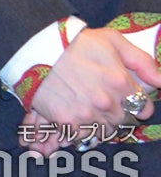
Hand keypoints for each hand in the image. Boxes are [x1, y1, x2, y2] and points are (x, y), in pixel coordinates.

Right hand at [27, 26, 158, 143]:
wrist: (32, 46)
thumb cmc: (73, 42)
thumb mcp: (111, 40)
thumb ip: (142, 61)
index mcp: (121, 82)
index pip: (144, 108)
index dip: (135, 102)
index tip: (123, 96)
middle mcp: (107, 102)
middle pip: (124, 121)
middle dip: (116, 112)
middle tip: (100, 98)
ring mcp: (86, 114)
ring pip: (105, 131)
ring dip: (99, 122)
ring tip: (86, 106)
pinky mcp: (66, 121)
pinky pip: (83, 136)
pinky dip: (80, 130)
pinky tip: (75, 115)